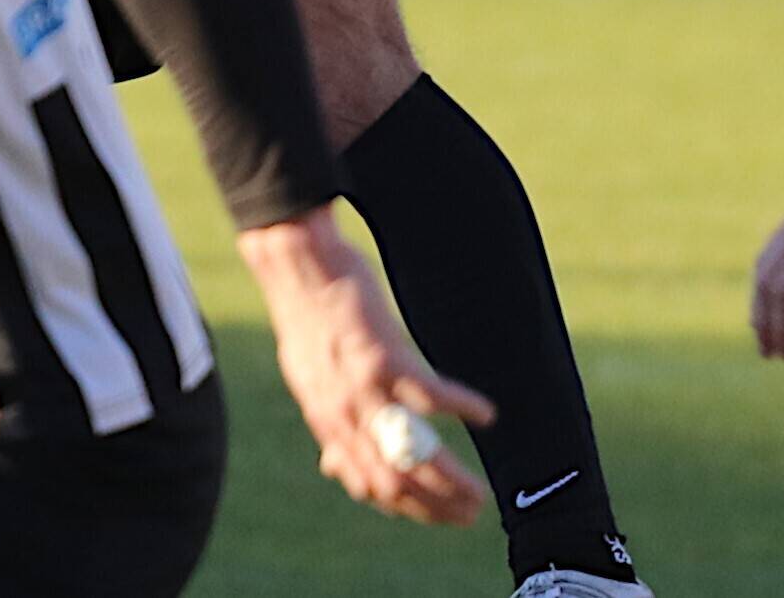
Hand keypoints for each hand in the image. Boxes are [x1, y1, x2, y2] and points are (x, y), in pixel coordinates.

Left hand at [239, 210, 493, 525]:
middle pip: (395, 481)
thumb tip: (331, 462)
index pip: (367, 484)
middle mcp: (345, 415)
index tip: (429, 513)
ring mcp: (364, 389)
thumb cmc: (306, 317)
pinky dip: (462, 408)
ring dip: (450, 481)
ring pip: (413, 453)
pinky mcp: (384, 356)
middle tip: (468, 516)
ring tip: (480, 493)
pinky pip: (430, 395)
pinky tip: (487, 415)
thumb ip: (327, 422)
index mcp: (328, 422)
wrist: (297, 267)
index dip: (401, 506)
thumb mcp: (307, 381)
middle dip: (434, 508)